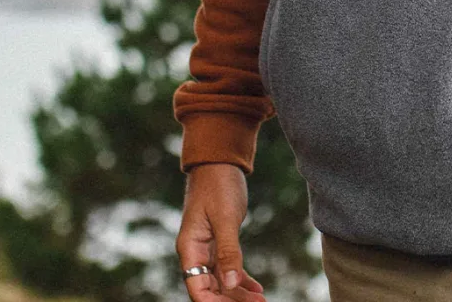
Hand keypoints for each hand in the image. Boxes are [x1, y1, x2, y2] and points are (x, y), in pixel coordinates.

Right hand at [176, 163, 266, 301]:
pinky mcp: (220, 242)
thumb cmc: (218, 186)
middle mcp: (196, 253)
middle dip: (231, 301)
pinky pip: (228, 268)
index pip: (197, 288)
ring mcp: (207, 249)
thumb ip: (228, 251)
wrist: (220, 162)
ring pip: (221, 281)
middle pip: (211, 289)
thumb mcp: (226, 218)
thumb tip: (232, 285)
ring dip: (238, 293)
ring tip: (261, 301)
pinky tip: (257, 289)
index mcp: (190, 249)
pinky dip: (241, 279)